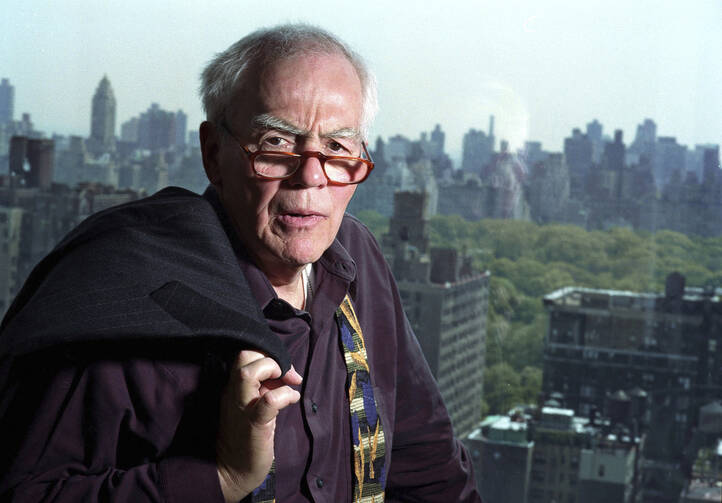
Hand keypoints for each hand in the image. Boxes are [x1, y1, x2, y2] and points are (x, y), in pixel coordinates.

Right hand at [216, 350, 302, 501]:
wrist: (233, 470)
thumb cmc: (248, 435)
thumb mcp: (256, 404)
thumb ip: (267, 386)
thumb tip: (288, 373)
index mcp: (234, 386)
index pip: (245, 353)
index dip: (268, 353)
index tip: (285, 370)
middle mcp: (234, 393)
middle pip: (243, 355)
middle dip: (269, 356)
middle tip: (286, 374)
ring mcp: (242, 407)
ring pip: (247, 373)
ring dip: (272, 369)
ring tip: (287, 382)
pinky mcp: (254, 424)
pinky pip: (268, 402)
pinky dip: (285, 395)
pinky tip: (292, 399)